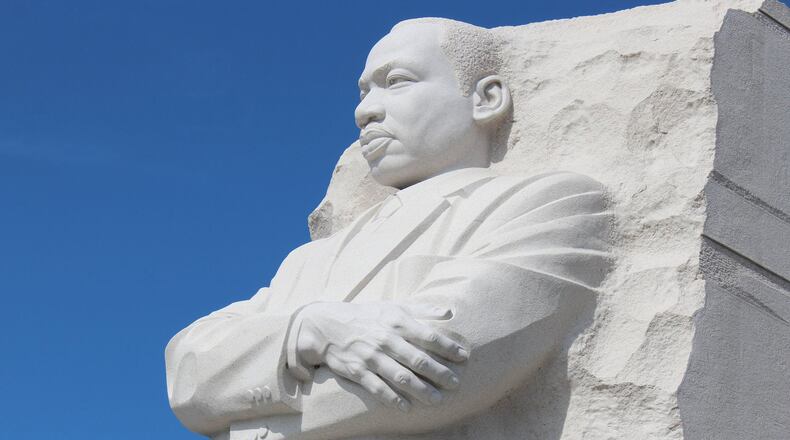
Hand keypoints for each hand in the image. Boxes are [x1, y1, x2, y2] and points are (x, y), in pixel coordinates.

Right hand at [293, 301, 468, 411]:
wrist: (327, 325)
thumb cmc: (367, 315)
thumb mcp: (393, 306)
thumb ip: (422, 309)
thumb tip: (449, 312)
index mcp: (396, 322)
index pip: (428, 336)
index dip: (448, 347)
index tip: (464, 356)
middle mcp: (385, 339)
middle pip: (418, 359)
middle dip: (439, 372)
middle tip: (456, 383)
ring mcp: (371, 357)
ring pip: (400, 376)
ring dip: (421, 389)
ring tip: (437, 400)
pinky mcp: (357, 371)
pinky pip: (378, 388)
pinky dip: (393, 398)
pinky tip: (407, 408)